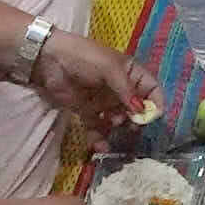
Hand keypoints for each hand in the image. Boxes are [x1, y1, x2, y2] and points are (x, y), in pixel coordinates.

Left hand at [21, 29, 152, 142]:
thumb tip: (141, 112)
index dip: (155, 103)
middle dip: (137, 119)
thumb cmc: (84, 58)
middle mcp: (120, 88)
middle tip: (132, 125)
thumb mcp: (110, 69)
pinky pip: (98, 128)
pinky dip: (100, 138)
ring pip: (118, 120)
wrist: (49, 60)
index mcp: (130, 73)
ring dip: (118, 127)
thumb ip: (126, 91)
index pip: (152, 89)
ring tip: (113, 124)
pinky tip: (100, 147)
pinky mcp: (88, 112)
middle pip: (137, 108)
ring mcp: (104, 101)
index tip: (152, 117)